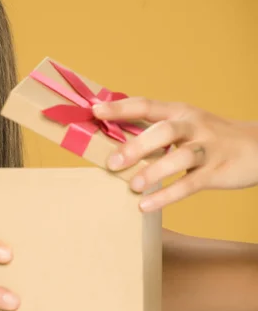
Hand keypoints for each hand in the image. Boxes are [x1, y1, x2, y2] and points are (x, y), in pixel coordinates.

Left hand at [92, 97, 257, 211]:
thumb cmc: (208, 138)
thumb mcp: (185, 126)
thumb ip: (153, 130)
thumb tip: (112, 139)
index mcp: (179, 112)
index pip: (146, 105)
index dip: (120, 108)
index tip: (95, 111)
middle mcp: (193, 126)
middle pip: (164, 130)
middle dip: (136, 146)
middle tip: (112, 162)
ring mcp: (207, 149)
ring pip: (180, 157)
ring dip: (153, 171)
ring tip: (131, 186)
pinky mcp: (216, 172)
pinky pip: (189, 184)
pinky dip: (166, 196)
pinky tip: (145, 205)